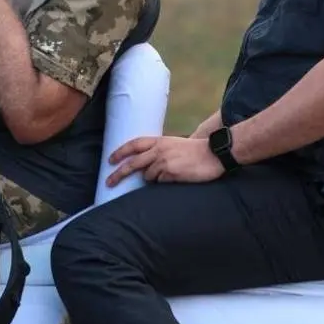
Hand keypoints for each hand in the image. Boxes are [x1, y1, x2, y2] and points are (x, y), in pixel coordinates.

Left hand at [105, 136, 224, 187]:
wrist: (215, 154)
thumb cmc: (196, 151)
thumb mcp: (174, 144)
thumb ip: (159, 151)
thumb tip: (145, 165)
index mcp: (159, 141)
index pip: (133, 144)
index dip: (120, 152)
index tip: (110, 160)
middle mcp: (158, 150)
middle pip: (132, 164)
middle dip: (118, 174)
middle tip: (108, 182)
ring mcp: (163, 162)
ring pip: (148, 176)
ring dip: (153, 179)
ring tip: (172, 174)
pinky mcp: (170, 173)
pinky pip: (160, 182)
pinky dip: (164, 182)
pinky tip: (177, 177)